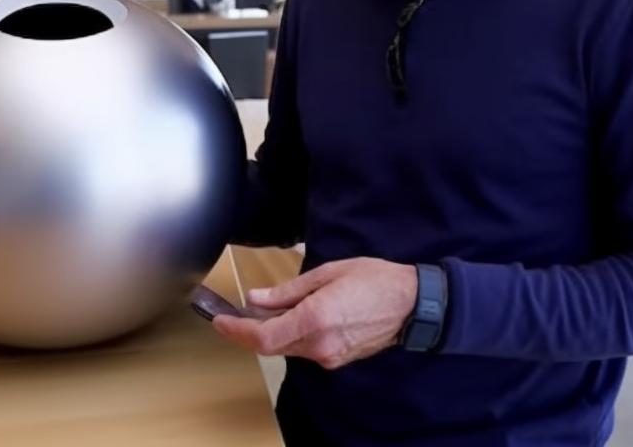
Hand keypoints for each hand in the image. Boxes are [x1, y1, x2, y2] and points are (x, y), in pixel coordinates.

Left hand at [212, 257, 416, 369]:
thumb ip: (288, 291)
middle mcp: (320, 344)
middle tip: (234, 315)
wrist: (412, 304)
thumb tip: (256, 298)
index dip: (237, 331)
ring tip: (265, 311)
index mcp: (315, 319)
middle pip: (271, 346)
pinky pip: (305, 350)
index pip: (263, 337)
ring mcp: (330, 355)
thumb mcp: (327, 273)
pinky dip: (292, 336)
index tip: (220, 320)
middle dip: (249, 332)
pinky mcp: (338, 359)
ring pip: (288, 349)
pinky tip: (293, 319)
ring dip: (271, 333)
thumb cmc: (374, 280)